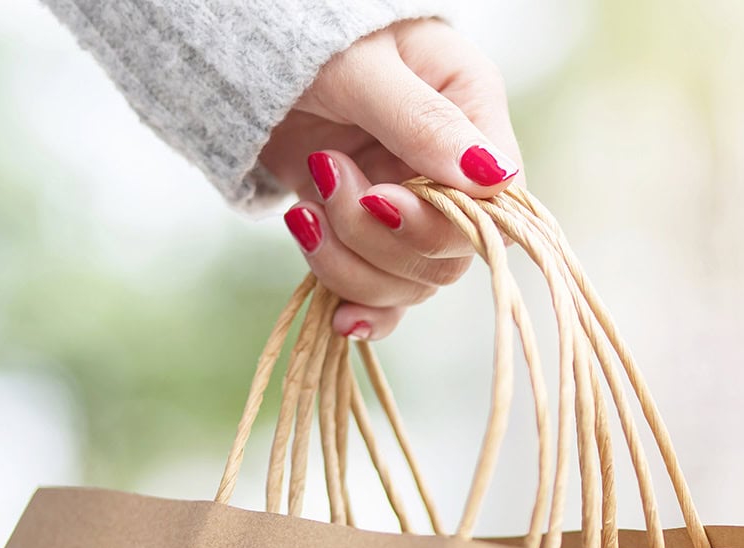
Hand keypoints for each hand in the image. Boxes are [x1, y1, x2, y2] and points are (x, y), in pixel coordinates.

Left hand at [260, 19, 521, 339]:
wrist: (250, 45)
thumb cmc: (314, 33)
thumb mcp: (365, 68)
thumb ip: (424, 122)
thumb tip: (493, 178)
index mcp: (471, 116)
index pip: (493, 204)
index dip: (442, 221)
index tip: (383, 198)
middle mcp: (449, 173)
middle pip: (449, 254)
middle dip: (380, 237)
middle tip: (327, 177)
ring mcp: (409, 207)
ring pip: (409, 282)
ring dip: (352, 263)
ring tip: (306, 209)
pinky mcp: (367, 234)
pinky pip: (380, 294)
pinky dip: (358, 307)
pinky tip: (337, 317)